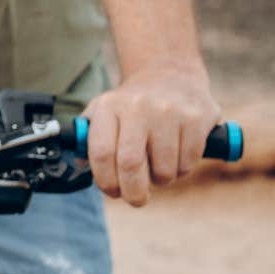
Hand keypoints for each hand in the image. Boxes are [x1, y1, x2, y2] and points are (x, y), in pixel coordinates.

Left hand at [81, 66, 220, 206]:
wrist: (169, 74)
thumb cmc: (131, 104)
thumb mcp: (103, 111)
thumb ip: (88, 139)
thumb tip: (78, 166)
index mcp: (108, 107)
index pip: (101, 153)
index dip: (105, 181)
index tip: (112, 191)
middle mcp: (136, 108)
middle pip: (131, 165)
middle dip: (133, 193)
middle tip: (136, 199)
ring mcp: (168, 113)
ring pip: (163, 169)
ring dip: (160, 180)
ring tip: (157, 167)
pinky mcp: (195, 119)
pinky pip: (187, 162)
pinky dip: (181, 169)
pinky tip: (176, 156)